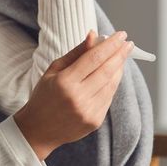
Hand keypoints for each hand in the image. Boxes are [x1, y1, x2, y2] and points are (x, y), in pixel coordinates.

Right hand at [13, 30, 133, 159]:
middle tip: (128, 43)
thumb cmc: (44, 96)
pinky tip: (114, 73)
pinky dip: (113, 83)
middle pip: (107, 70)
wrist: (38, 130)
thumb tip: (94, 36)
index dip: (110, 45)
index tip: (121, 35)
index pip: (94, 58)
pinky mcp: (95, 121)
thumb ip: (76, 53)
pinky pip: (109, 97)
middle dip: (120, 54)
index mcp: (65, 82)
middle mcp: (78, 98)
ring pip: (111, 84)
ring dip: (119, 68)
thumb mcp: (54, 70)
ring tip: (122, 56)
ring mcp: (88, 111)